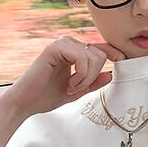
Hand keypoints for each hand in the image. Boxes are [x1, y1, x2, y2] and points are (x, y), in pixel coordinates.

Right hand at [2, 36, 126, 115]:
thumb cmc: (46, 96)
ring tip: (71, 87)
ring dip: (86, 77)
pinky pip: (82, 57)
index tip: (121, 60)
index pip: (99, 47)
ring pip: (93, 56)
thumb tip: (111, 74)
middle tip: (77, 88)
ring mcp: (61, 44)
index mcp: (73, 52)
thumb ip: (93, 83)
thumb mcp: (77, 91)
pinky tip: (69, 83)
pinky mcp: (55, 47)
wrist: (26, 102)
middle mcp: (68, 44)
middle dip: (93, 76)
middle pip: (100, 54)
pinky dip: (80, 74)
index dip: (113, 52)